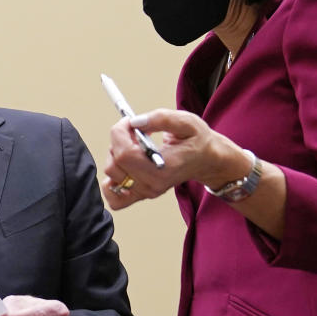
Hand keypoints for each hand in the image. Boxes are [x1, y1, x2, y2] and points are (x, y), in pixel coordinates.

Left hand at [101, 108, 243, 210]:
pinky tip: (124, 165)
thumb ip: (161, 119)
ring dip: (115, 155)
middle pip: (115, 163)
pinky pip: (113, 197)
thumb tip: (135, 122)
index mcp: (164, 168)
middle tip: (133, 131)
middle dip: (118, 141)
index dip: (120, 133)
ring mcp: (146, 191)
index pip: (125, 154)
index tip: (129, 122)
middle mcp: (153, 184)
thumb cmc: (197, 142)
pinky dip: (111, 180)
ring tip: (133, 146)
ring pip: (111, 174)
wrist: (206, 160)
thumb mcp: (187, 122)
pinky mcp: (141, 195)